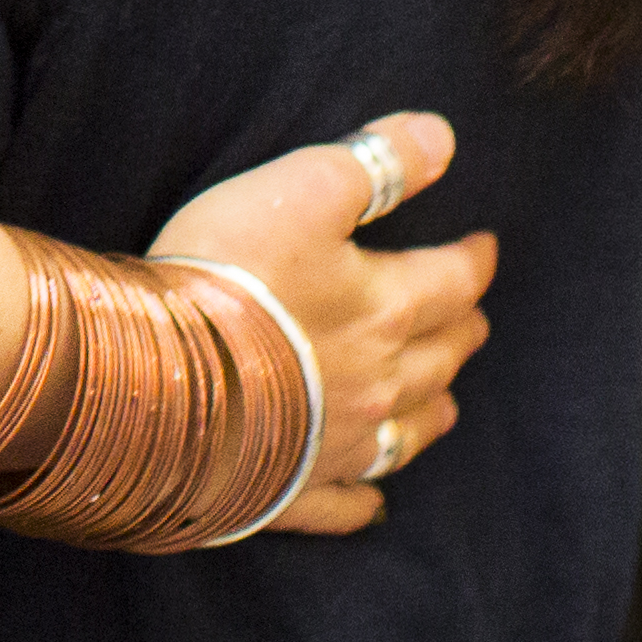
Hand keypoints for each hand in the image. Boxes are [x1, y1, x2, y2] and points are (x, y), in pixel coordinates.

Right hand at [152, 111, 492, 536]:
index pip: (455, 281)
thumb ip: (375, 162)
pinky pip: (344, 504)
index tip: (483, 245)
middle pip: (442, 357)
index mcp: (388, 309)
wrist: (158, 375)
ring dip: (431, 409)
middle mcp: (379, 383)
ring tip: (444, 399)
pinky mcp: (290, 489)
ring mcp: (337, 443)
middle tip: (468, 313)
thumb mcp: (301, 189)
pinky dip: (365, 501)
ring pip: (408, 433)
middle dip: (461, 329)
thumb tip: (443, 138)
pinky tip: (373, 503)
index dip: (474, 259)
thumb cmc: (228, 273)